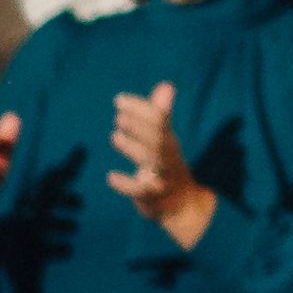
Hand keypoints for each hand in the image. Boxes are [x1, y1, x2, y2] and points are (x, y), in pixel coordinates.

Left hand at [104, 84, 209, 241]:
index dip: (141, 109)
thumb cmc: (166, 168)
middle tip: (119, 116)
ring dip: (134, 148)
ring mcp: (162, 178)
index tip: (119, 100)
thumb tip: (166, 85)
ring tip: (115, 136)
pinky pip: (142, 191)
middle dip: (140, 126)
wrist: (181, 206)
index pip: (159, 120)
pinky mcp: (153, 198)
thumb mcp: (165, 141)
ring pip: (152, 162)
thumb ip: (161, 115)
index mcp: (169, 142)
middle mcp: (168, 158)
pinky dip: (127, 184)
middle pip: (158, 139)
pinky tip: (110, 177)